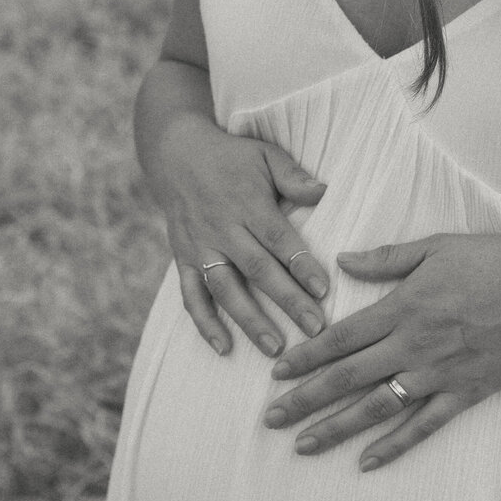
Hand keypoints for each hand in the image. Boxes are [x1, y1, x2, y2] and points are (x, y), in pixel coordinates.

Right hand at [161, 118, 331, 356]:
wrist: (176, 153)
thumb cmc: (232, 156)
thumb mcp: (265, 154)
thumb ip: (293, 176)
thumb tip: (324, 192)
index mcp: (248, 203)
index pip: (278, 239)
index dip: (300, 265)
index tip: (323, 291)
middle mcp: (223, 228)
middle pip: (257, 270)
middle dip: (286, 301)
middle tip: (314, 330)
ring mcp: (200, 246)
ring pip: (225, 288)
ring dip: (249, 320)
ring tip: (274, 348)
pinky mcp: (183, 258)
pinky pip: (191, 295)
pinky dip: (205, 322)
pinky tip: (224, 348)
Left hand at [262, 234, 500, 469]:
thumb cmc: (494, 264)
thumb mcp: (436, 247)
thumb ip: (386, 258)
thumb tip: (342, 259)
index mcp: (401, 308)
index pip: (340, 338)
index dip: (305, 356)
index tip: (276, 372)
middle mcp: (412, 346)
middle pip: (347, 377)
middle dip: (305, 399)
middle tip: (270, 419)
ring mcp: (437, 374)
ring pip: (376, 408)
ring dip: (336, 428)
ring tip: (303, 446)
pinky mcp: (463, 394)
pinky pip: (422, 426)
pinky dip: (393, 446)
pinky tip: (366, 462)